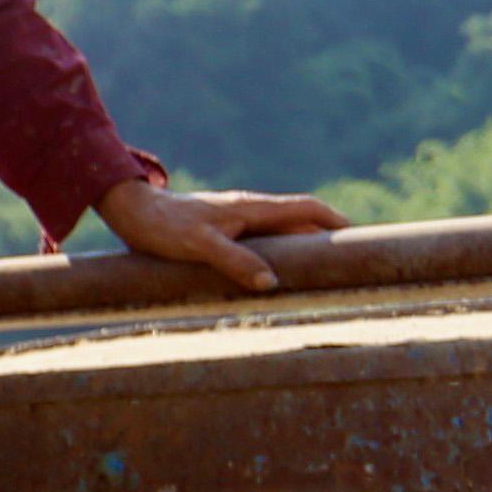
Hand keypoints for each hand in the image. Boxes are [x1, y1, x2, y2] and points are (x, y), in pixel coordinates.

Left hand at [95, 177, 342, 293]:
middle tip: (348, 264)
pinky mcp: (222, 232)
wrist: (131, 212)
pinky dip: (275, 257)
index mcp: (253, 208)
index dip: (336, 221)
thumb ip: (235, 262)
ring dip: (300, 250)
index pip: (307, 208)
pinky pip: (260, 243)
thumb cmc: (163, 226)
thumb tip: (272, 283)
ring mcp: (237, 221)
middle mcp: (250, 211)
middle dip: (324, 239)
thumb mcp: (199, 245)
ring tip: (320, 275)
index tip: (360, 237)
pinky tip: (275, 277)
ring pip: (280, 234)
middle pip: (299, 223)